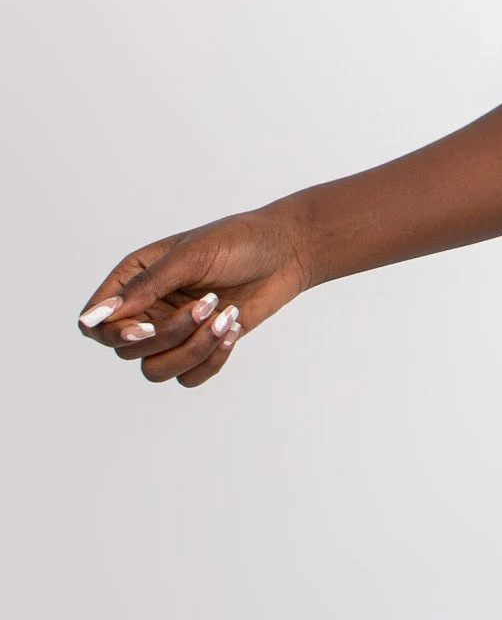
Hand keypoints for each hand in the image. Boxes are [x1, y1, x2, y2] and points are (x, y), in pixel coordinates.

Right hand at [75, 206, 314, 387]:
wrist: (288, 252)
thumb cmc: (238, 242)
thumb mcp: (189, 257)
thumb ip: (144, 287)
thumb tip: (96, 317)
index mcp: (135, 279)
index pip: (97, 323)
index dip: (112, 333)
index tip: (144, 328)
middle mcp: (149, 308)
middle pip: (128, 350)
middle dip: (168, 335)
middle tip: (207, 304)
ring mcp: (175, 330)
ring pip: (156, 370)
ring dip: (192, 350)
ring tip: (225, 317)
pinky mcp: (203, 346)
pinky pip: (189, 377)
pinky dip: (210, 360)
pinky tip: (233, 330)